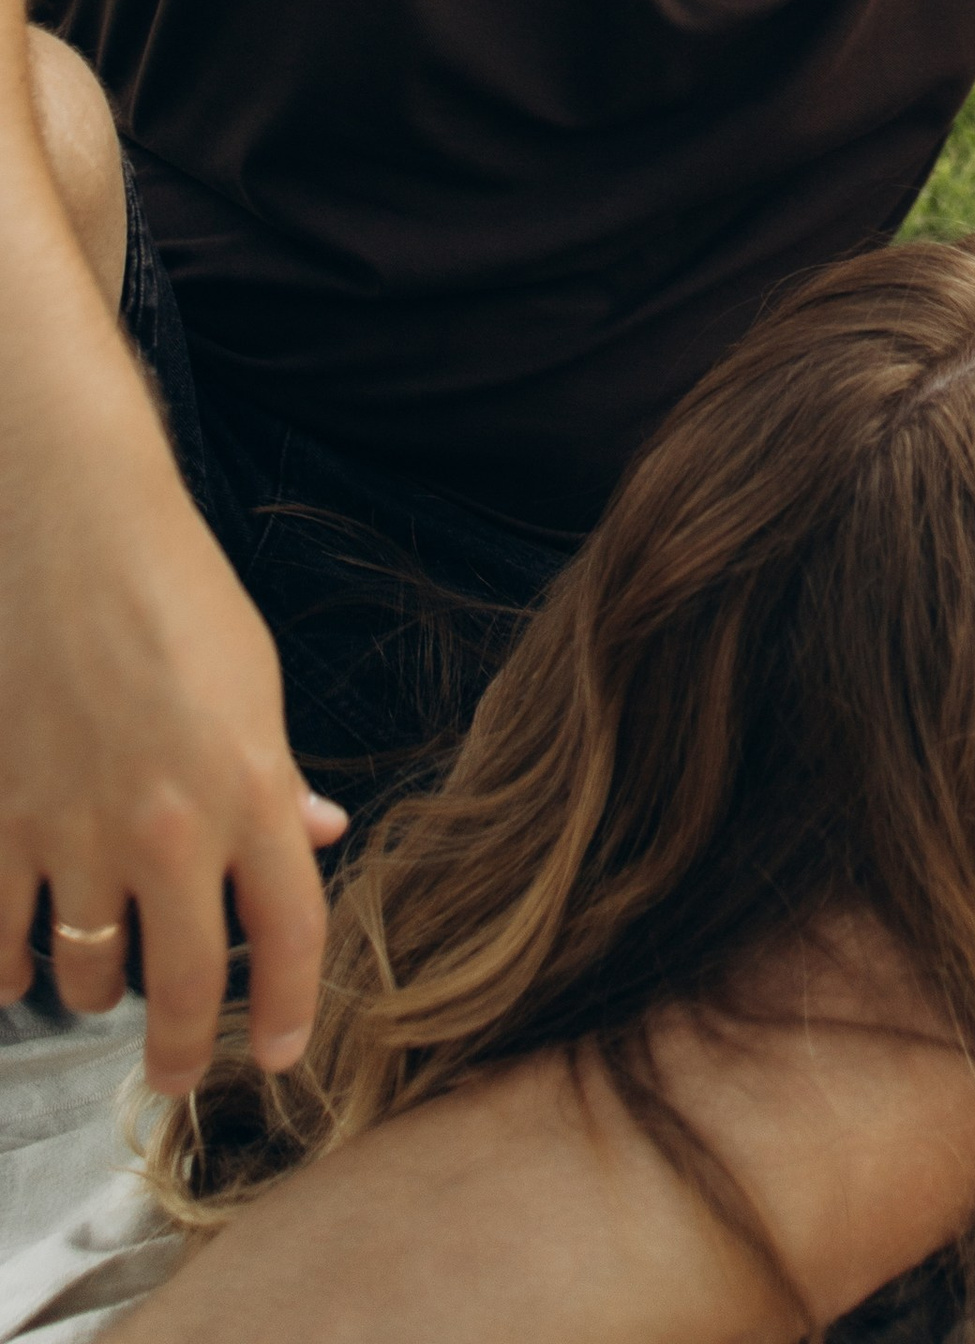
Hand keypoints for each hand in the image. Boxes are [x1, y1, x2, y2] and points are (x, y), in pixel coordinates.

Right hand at [0, 463, 346, 1092]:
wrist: (68, 530)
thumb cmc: (173, 594)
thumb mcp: (254, 683)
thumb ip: (277, 779)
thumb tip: (317, 838)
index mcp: (251, 788)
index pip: (289, 936)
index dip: (290, 1012)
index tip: (280, 1055)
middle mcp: (167, 827)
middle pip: (182, 986)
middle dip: (180, 1048)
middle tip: (175, 1071)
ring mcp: (74, 830)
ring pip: (83, 973)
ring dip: (93, 984)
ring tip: (98, 973)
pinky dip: (8, 966)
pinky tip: (18, 962)